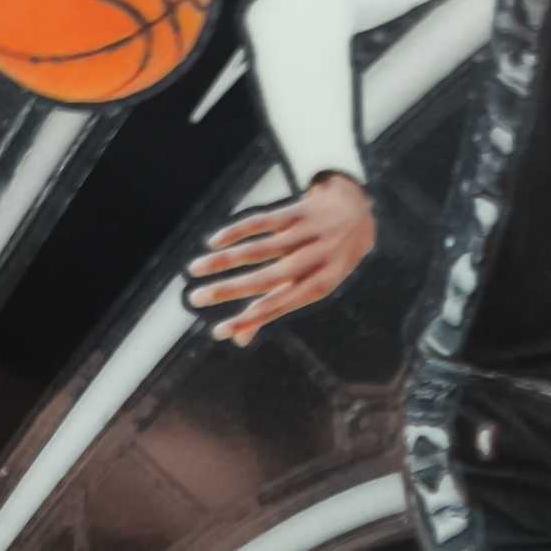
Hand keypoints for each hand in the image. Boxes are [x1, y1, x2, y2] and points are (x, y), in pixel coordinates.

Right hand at [185, 175, 374, 346]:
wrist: (356, 211)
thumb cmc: (325, 259)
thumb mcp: (311, 284)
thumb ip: (274, 308)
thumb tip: (239, 340)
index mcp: (320, 285)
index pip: (279, 306)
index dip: (249, 320)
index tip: (218, 332)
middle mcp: (315, 260)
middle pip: (266, 278)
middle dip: (228, 290)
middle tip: (194, 298)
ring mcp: (307, 234)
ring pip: (259, 249)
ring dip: (223, 260)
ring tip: (193, 269)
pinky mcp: (298, 210)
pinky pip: (261, 221)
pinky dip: (235, 231)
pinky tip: (213, 242)